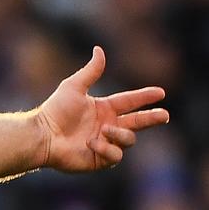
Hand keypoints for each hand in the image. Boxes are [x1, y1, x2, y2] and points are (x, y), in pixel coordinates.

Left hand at [36, 46, 168, 171]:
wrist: (43, 135)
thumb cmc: (55, 110)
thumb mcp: (74, 86)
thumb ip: (91, 71)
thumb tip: (99, 49)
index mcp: (104, 109)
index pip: (130, 101)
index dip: (145, 97)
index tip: (161, 92)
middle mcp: (108, 126)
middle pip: (138, 122)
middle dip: (152, 118)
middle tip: (165, 115)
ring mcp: (106, 143)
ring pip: (128, 139)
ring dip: (120, 134)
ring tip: (104, 130)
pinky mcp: (100, 159)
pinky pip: (116, 155)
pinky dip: (107, 148)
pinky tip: (91, 143)